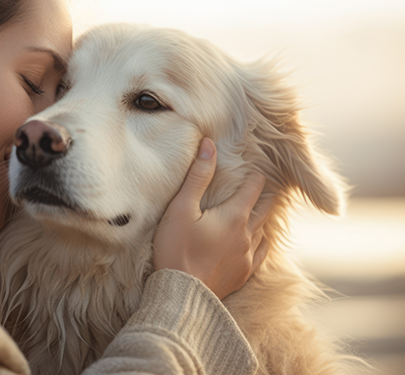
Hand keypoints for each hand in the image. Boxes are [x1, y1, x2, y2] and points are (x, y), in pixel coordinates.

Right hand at [152, 137, 271, 299]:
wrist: (180, 294)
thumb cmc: (176, 248)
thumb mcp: (181, 208)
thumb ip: (198, 176)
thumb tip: (209, 145)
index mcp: (235, 216)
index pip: (254, 187)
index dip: (255, 175)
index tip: (254, 168)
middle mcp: (248, 235)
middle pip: (265, 209)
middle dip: (263, 195)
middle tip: (261, 186)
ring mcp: (247, 257)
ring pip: (264, 231)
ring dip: (262, 218)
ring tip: (259, 211)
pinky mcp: (242, 275)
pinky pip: (261, 254)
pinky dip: (261, 243)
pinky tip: (256, 243)